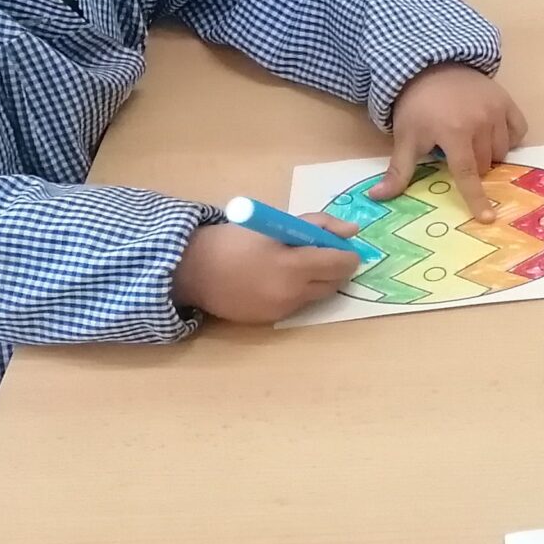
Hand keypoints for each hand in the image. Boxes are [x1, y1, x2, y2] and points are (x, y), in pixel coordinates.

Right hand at [175, 218, 360, 322]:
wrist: (191, 270)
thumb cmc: (234, 240)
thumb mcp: (276, 223)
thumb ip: (317, 225)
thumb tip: (352, 231)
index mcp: (292, 265)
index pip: (339, 264)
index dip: (348, 255)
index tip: (344, 247)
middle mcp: (290, 292)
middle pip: (334, 283)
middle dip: (335, 269)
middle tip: (322, 254)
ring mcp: (281, 309)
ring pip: (317, 295)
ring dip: (316, 281)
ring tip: (295, 264)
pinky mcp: (269, 320)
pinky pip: (296, 305)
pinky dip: (296, 292)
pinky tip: (276, 280)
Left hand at [375, 64, 526, 218]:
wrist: (429, 66)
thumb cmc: (416, 106)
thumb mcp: (405, 137)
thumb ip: (398, 170)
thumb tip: (375, 197)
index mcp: (453, 133)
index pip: (467, 173)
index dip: (476, 197)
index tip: (487, 218)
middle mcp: (480, 122)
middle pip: (485, 164)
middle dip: (472, 167)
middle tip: (456, 154)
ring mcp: (496, 110)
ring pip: (502, 150)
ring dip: (490, 154)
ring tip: (472, 143)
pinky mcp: (506, 100)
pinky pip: (518, 129)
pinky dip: (510, 138)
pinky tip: (495, 135)